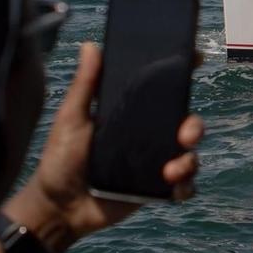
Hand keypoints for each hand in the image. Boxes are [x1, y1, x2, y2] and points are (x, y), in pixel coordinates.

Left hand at [24, 43, 204, 241]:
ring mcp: (154, 163)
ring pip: (189, 155)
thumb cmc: (60, 160)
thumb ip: (84, 85)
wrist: (58, 207)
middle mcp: (148, 136)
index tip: (194, 58)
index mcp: (131, 115)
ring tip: (170, 171)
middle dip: (195, 126)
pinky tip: (173, 187)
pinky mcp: (155, 190)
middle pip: (186, 123)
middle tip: (185, 134)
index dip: (181, 74)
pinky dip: (185, 186)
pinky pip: (183, 187)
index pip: (162, 92)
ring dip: (189, 161)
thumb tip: (90, 44)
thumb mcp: (71, 119)